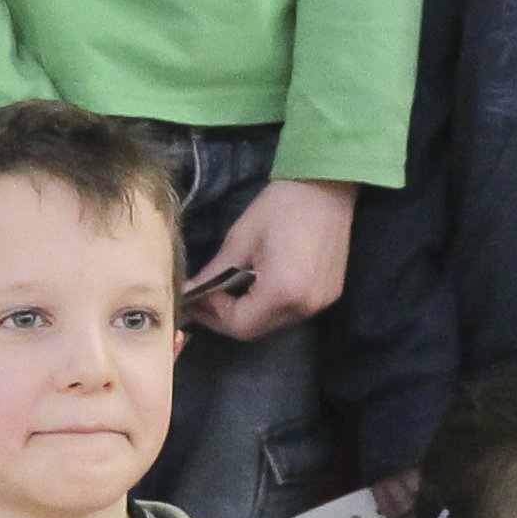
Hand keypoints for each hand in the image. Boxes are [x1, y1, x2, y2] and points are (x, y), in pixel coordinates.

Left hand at [191, 175, 352, 341]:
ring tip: (229, 292)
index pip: (238, 324)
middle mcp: (304, 306)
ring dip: (248, 314)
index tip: (194, 298)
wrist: (329, 187)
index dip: (211, 316)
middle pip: (256, 331)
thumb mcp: (241, 237)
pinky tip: (258, 286)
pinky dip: (269, 307)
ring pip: (273, 324)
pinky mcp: (329, 296)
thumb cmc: (282, 205)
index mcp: (282, 291)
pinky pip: (291, 313)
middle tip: (206, 298)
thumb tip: (187, 292)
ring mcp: (320, 303)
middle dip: (226, 318)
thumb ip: (215, 273)